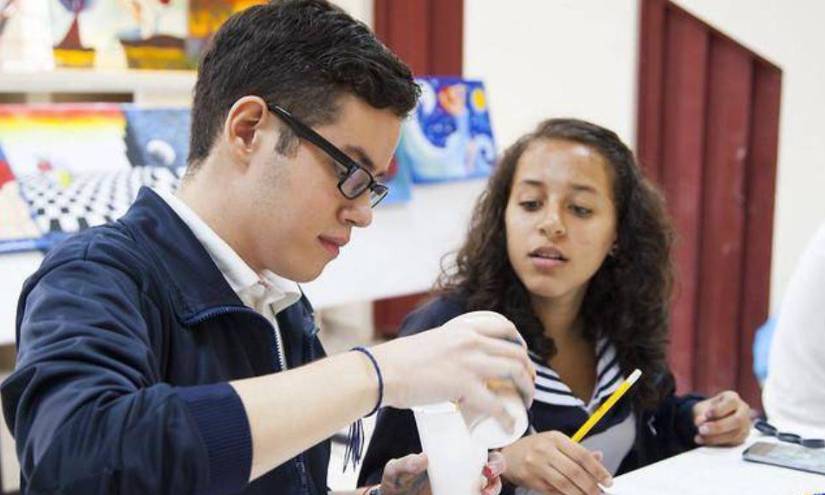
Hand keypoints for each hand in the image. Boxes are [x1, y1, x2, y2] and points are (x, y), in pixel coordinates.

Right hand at [372, 311, 535, 432]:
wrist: (384, 371)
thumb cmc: (399, 361)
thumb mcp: (432, 342)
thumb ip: (449, 348)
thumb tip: (454, 363)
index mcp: (464, 329)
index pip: (505, 328)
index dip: (520, 344)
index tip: (522, 357)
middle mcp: (472, 341)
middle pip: (516, 354)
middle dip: (528, 372)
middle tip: (527, 387)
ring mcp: (470, 363)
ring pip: (514, 373)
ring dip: (527, 390)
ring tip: (526, 404)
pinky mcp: (464, 386)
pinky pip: (496, 404)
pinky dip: (507, 417)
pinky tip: (510, 426)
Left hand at [379, 452, 505, 494]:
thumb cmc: (397, 482)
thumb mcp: (396, 471)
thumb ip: (406, 464)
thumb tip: (423, 458)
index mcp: (449, 455)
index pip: (476, 448)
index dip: (489, 453)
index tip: (487, 464)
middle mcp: (461, 470)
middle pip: (491, 466)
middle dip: (498, 468)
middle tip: (489, 475)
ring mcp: (461, 486)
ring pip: (489, 485)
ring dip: (494, 488)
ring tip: (485, 493)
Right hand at [500, 431, 611, 494]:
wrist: (508, 455)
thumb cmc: (535, 448)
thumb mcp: (556, 443)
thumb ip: (577, 451)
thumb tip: (599, 458)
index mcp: (555, 438)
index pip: (581, 454)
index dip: (597, 469)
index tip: (608, 481)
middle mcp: (545, 450)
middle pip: (574, 471)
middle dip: (591, 486)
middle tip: (600, 493)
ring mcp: (536, 465)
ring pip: (564, 484)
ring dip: (580, 494)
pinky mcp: (531, 479)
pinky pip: (553, 491)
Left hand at [692, 390, 750, 445]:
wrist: (711, 418)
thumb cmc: (708, 409)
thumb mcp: (703, 408)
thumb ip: (701, 414)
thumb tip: (700, 423)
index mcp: (733, 398)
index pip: (731, 402)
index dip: (719, 409)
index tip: (707, 414)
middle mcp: (743, 410)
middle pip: (736, 420)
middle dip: (718, 426)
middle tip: (701, 430)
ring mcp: (745, 425)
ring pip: (735, 433)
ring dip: (715, 437)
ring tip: (699, 437)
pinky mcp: (742, 437)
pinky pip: (732, 442)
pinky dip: (716, 443)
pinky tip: (704, 441)